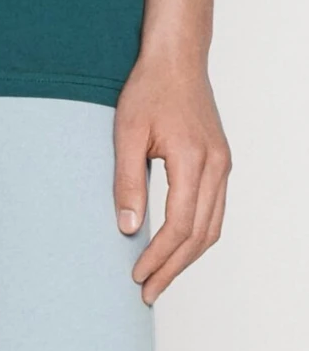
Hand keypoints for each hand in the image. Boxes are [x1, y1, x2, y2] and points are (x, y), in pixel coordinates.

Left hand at [114, 52, 230, 305]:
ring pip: (213, 228)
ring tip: (161, 277)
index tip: (137, 275)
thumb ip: (128, 180)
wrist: (177, 59)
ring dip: (188, 257)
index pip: (179, 225)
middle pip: (200, 235)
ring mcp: (222, 166)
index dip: (158, 256)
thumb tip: (127, 228)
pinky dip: (198, 236)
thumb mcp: (127, 131)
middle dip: (173, 267)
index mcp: (192, 160)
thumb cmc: (149, 89)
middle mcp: (216, 168)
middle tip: (148, 291)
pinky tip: (178, 246)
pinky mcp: (220, 163)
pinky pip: (215, 211)